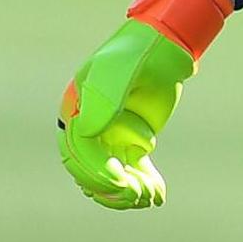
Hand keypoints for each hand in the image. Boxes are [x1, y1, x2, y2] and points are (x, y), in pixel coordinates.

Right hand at [57, 0, 231, 209]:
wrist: (166, 46)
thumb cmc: (140, 52)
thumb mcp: (122, 69)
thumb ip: (105, 96)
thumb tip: (88, 131)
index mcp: (77, 109)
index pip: (76, 152)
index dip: (95, 173)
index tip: (122, 181)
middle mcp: (88, 126)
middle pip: (89, 172)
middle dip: (112, 190)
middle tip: (139, 193)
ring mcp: (110, 137)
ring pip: (110, 179)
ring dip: (127, 194)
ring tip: (150, 195)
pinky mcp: (132, 143)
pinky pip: (131, 173)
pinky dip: (143, 186)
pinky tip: (159, 194)